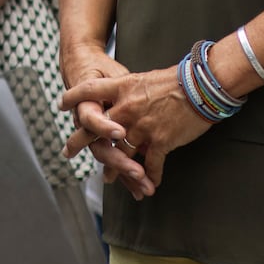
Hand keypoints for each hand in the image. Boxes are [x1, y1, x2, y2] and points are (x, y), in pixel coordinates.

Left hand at [59, 57, 207, 199]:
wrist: (203, 85)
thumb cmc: (179, 79)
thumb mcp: (146, 78)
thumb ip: (130, 90)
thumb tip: (123, 97)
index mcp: (122, 87)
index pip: (88, 90)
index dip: (73, 97)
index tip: (61, 105)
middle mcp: (126, 108)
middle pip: (95, 127)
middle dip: (79, 141)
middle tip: (67, 151)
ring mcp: (141, 126)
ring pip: (120, 153)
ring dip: (115, 168)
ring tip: (108, 178)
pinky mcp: (159, 141)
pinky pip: (150, 164)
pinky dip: (149, 176)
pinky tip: (148, 184)